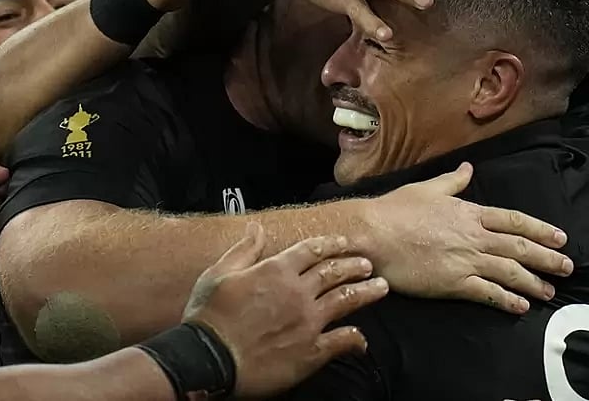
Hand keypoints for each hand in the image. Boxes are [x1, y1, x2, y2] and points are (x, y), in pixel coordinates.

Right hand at [182, 223, 388, 398]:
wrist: (207, 360)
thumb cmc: (208, 317)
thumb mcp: (219, 274)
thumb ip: (243, 250)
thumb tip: (256, 228)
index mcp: (277, 270)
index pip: (313, 249)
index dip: (331, 244)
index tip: (344, 243)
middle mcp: (298, 292)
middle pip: (335, 272)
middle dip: (354, 265)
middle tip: (368, 264)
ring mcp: (308, 322)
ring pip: (346, 300)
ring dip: (366, 292)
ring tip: (380, 288)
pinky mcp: (311, 352)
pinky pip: (341, 341)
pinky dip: (355, 338)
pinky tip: (362, 338)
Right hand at [364, 163, 573, 314]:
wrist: (373, 234)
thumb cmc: (395, 210)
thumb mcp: (427, 188)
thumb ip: (453, 182)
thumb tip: (468, 169)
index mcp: (470, 213)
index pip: (515, 221)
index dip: (540, 230)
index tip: (560, 238)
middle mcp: (474, 236)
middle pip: (519, 248)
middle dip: (547, 258)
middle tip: (568, 267)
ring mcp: (466, 261)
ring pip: (509, 272)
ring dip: (532, 282)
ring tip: (549, 292)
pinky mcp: (453, 284)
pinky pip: (487, 293)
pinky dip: (507, 300)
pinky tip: (520, 307)